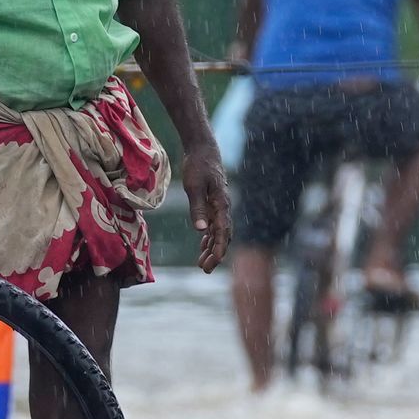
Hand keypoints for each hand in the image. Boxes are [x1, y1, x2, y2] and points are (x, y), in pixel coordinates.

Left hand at [180, 140, 232, 273]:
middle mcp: (223, 207)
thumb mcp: (194, 186)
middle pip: (223, 236)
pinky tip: (203, 246)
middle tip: (205, 270)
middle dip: (215, 254)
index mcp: (221, 204)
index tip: (213, 263)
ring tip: (202, 264)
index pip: (222, 232)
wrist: (202, 149)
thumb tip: (201, 230)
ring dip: (211, 248)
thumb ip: (198, 208)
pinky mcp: (213, 203)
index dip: (218, 249)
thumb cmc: (198, 165)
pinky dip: (209, 237)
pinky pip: (213, 225)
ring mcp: (219, 206)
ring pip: (218, 232)